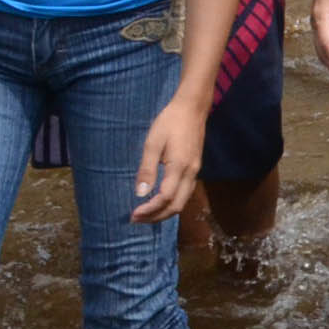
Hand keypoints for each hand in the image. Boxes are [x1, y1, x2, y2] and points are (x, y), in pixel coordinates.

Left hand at [130, 93, 206, 221]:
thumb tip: (140, 194)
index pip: (165, 198)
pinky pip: (185, 193)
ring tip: (146, 214)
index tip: (133, 214)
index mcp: (179, 167)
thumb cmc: (169, 123)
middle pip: (177, 206)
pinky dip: (172, 203)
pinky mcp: (195, 169)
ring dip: (164, 212)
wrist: (192, 109)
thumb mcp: (153, 143)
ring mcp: (195, 171)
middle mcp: (190, 173)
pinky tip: (159, 201)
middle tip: (136, 219)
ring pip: (183, 202)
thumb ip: (147, 169)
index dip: (149, 209)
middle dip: (157, 217)